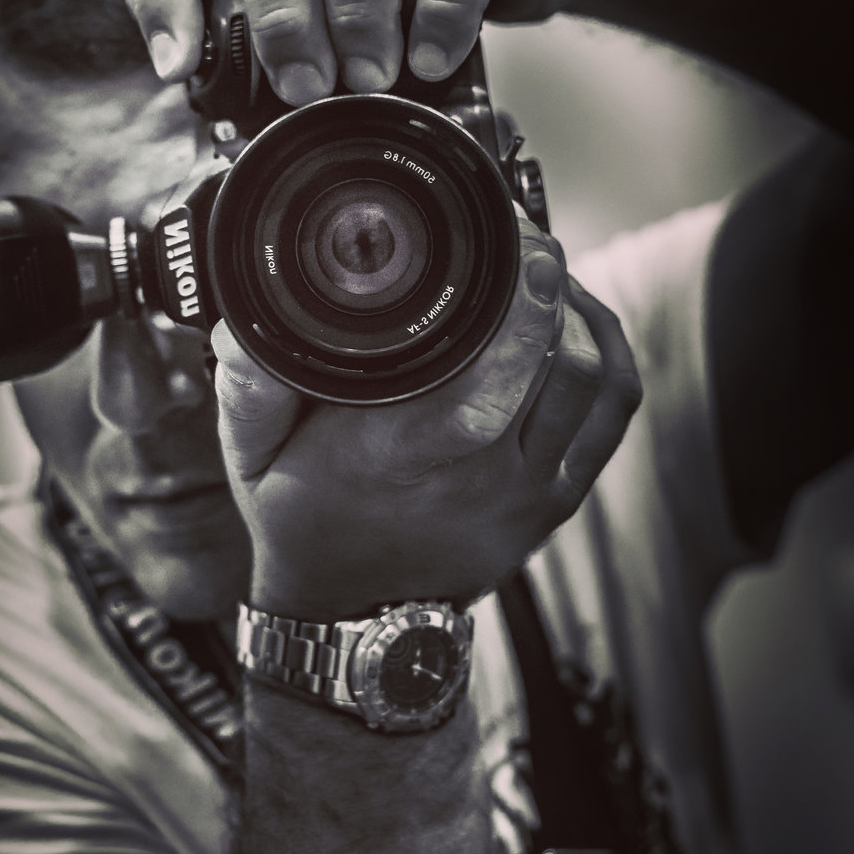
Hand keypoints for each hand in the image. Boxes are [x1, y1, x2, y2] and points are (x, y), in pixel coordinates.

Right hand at [211, 219, 640, 618]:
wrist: (356, 617)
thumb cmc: (304, 524)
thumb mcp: (252, 461)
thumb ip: (247, 391)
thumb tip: (241, 327)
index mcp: (398, 457)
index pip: (484, 374)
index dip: (514, 300)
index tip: (509, 235)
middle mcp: (476, 478)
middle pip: (553, 365)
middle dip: (549, 284)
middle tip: (525, 235)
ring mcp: (527, 494)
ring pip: (591, 382)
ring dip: (577, 312)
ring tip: (544, 272)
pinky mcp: (557, 502)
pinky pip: (611, 415)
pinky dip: (608, 354)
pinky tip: (580, 317)